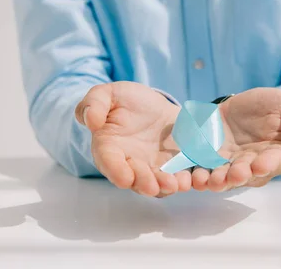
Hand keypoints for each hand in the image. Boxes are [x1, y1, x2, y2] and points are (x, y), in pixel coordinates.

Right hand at [75, 82, 190, 196]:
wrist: (151, 105)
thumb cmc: (124, 100)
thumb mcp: (107, 94)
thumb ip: (94, 103)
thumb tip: (90, 120)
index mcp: (109, 148)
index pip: (109, 162)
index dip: (116, 171)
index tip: (124, 179)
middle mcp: (130, 164)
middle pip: (135, 179)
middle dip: (144, 183)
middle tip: (153, 186)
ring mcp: (152, 167)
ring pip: (157, 183)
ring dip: (165, 186)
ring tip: (175, 184)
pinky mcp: (173, 166)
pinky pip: (178, 176)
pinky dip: (184, 179)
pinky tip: (189, 178)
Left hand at [191, 88, 280, 190]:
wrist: (239, 106)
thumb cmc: (270, 107)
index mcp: (277, 155)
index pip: (275, 162)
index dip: (267, 164)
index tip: (259, 164)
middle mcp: (254, 167)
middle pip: (246, 175)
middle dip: (239, 176)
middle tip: (233, 174)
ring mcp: (230, 167)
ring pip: (223, 179)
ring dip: (216, 181)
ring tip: (208, 180)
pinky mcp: (209, 163)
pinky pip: (202, 173)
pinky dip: (196, 177)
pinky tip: (190, 177)